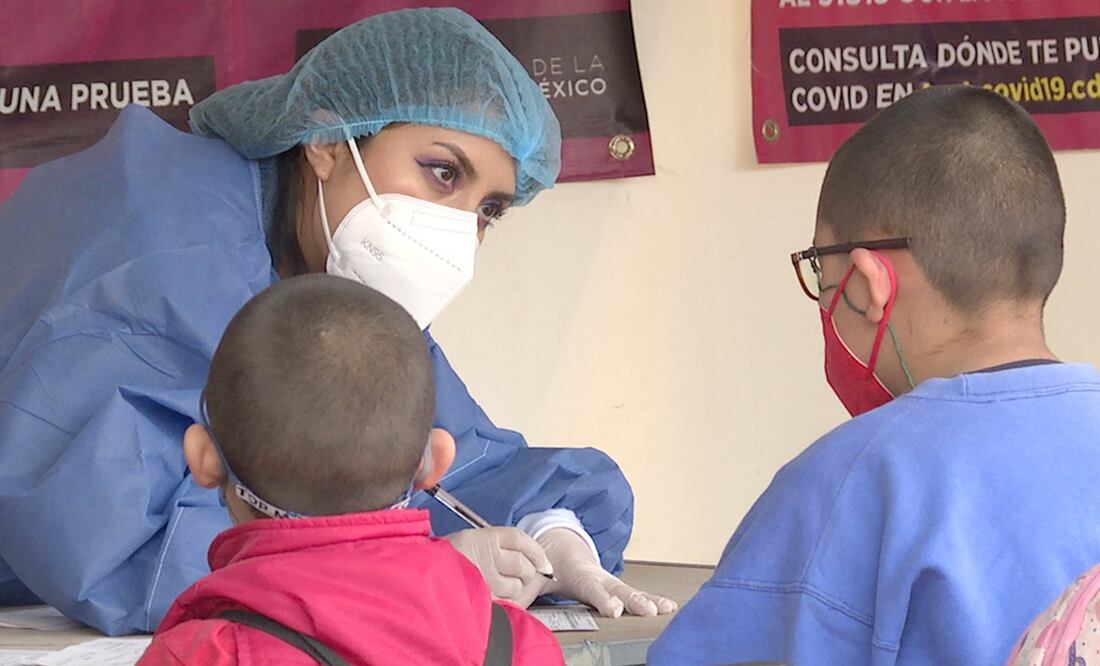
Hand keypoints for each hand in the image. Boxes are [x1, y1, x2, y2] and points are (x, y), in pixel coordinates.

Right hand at [446, 527, 553, 607]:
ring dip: (513, 589)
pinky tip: (494, 597)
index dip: (536, 551)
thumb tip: (532, 561)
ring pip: (516, 585)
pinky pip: (506, 601)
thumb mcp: (468, 542)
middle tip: (517, 577)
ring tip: (497, 587)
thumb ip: (495, 547)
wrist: (418, 572)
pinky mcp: (481, 595)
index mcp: (482, 537)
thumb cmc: (445, 559)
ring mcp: (483, 575)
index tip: (544, 563)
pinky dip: (505, 601)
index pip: (520, 540)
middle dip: (526, 573)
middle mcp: (485, 553)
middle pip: (523, 564)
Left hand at [538, 528, 677, 617]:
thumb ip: (525, 590)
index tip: (614, 610)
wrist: (561, 546)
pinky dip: (653, 598)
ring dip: (648, 599)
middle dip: (634, 600)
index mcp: (579, 574)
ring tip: (664, 609)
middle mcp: (599, 576)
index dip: (602, 599)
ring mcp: (610, 581)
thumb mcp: (535, 577)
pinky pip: (637, 593)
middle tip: (647, 611)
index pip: (591, 588)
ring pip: (631, 590)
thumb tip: (512, 606)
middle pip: (618, 589)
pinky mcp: (617, 586)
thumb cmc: (550, 565)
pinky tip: (669, 606)